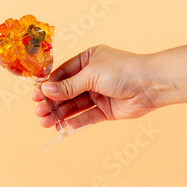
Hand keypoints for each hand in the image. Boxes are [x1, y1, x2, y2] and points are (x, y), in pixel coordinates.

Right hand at [32, 45, 171, 129]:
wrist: (150, 85)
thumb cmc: (122, 70)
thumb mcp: (91, 74)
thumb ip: (68, 85)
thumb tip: (45, 89)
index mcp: (88, 60)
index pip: (63, 73)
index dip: (49, 85)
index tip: (36, 96)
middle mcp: (92, 76)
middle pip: (67, 91)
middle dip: (53, 102)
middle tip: (39, 112)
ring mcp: (99, 93)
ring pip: (75, 105)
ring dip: (61, 114)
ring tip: (46, 122)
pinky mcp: (106, 110)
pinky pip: (87, 116)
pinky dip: (76, 121)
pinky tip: (64, 127)